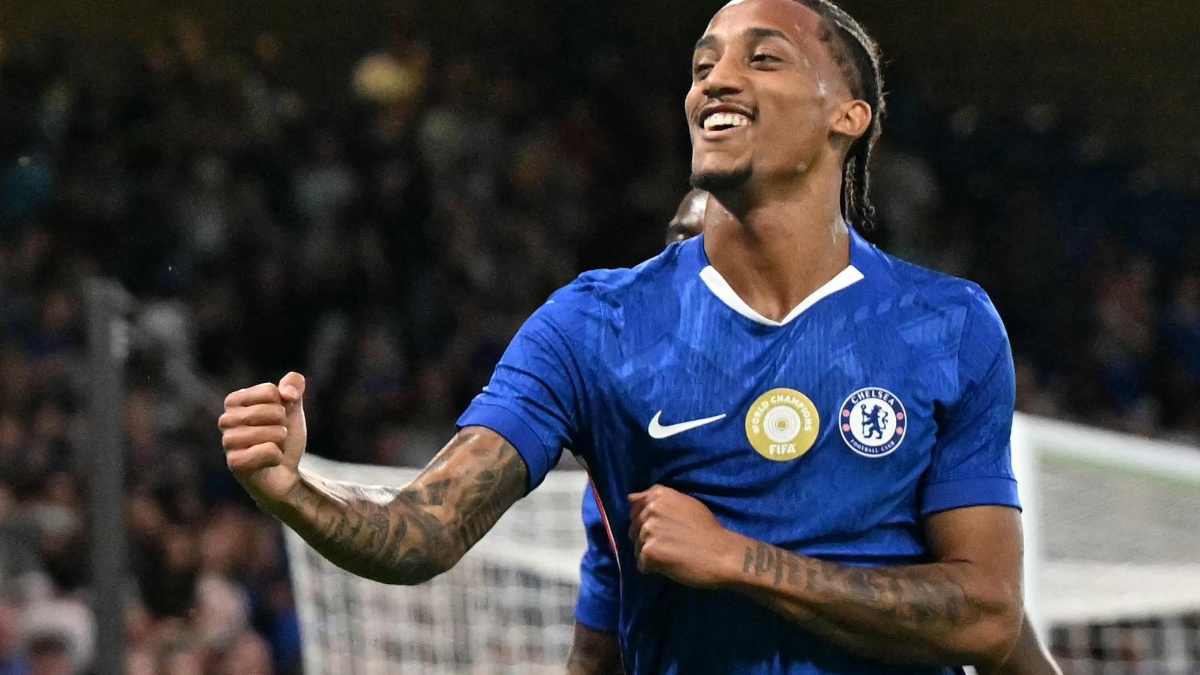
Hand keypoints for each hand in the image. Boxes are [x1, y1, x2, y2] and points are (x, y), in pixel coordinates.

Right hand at [218, 372, 307, 509]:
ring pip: (273, 433)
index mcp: (234, 401)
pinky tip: (268, 462)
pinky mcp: (234, 463)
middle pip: (273, 411)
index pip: (271, 391)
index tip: (275, 420)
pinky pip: (268, 451)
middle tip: (275, 438)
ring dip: (281, 442)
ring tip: (272, 449)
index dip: (283, 406)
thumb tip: (288, 392)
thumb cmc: (283, 438)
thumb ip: (294, 384)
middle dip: (283, 426)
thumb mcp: (293, 406)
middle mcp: (225, 420)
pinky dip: (277, 457)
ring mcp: (227, 442)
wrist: (285, 473)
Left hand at [628, 485, 741, 588]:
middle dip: (647, 539)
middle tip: (671, 545)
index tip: (662, 529)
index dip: (645, 520)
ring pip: (636, 547)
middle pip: (633, 528)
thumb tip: (630, 499)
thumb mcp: (685, 503)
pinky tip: (670, 565)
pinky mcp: (649, 552)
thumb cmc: (708, 529)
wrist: (722, 554)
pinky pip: (641, 564)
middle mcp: (650, 509)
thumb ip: (658, 500)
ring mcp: (648, 530)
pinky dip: (653, 568)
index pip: (635, 507)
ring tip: (672, 555)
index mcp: (659, 495)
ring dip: (650, 554)